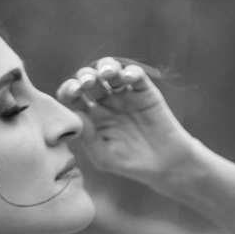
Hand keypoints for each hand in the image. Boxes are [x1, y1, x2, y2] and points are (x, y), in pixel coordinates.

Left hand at [56, 59, 198, 194]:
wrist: (165, 165)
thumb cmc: (131, 165)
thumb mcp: (105, 157)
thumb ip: (89, 138)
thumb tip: (75, 112)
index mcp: (92, 117)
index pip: (73, 97)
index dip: (69, 90)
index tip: (72, 91)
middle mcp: (106, 102)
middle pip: (90, 79)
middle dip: (85, 75)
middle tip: (87, 82)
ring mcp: (125, 95)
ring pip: (111, 71)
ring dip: (106, 67)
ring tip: (107, 74)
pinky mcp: (145, 92)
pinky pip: (136, 75)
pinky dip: (130, 72)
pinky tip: (127, 78)